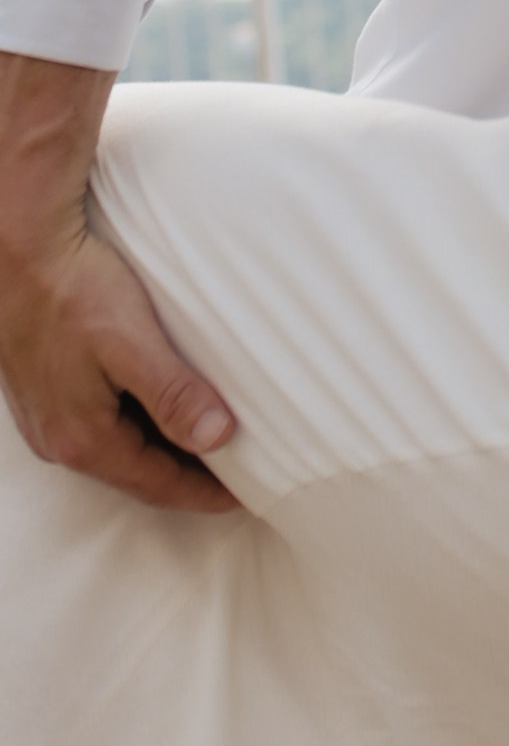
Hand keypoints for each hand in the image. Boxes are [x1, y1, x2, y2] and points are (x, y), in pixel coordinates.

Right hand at [0, 52, 236, 511]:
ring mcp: (48, 415)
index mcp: (82, 438)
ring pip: (118, 450)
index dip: (205, 493)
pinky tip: (161, 406)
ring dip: (162, 451)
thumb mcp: (131, 341)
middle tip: (236, 475)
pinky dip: (138, 426)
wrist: (18, 249)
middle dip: (186, 478)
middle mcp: (58, 439)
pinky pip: (100, 424)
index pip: (157, 484)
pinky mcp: (46, 389)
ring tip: (209, 442)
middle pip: (136, 474)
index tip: (248, 495)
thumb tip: (218, 438)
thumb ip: (173, 393)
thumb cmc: (74, 288)